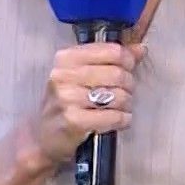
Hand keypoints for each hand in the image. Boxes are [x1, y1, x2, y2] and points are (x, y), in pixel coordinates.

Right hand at [28, 40, 143, 164]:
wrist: (44, 136)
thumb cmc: (67, 102)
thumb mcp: (82, 75)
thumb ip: (111, 59)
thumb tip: (140, 48)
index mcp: (66, 58)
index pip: (112, 51)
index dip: (128, 60)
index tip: (129, 68)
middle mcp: (64, 75)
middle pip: (118, 74)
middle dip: (129, 85)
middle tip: (125, 92)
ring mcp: (67, 98)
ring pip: (118, 96)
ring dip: (126, 104)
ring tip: (119, 108)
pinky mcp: (74, 121)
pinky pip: (114, 116)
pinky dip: (122, 119)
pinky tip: (118, 120)